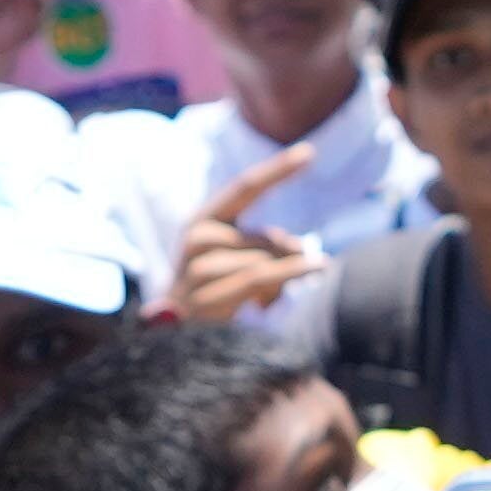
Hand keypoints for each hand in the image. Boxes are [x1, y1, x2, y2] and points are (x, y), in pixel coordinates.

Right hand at [170, 146, 326, 327]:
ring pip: (265, 260)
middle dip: (288, 257)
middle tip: (289, 281)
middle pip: (267, 237)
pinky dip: (292, 274)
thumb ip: (265, 244)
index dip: (277, 169)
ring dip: (282, 281)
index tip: (309, 152)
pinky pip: (261, 277)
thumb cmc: (214, 294)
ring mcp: (198, 267)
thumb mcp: (239, 259)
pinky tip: (315, 268)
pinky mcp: (207, 296)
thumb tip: (300, 248)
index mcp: (203, 219)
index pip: (245, 187)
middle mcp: (197, 237)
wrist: (175, 338)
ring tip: (267, 301)